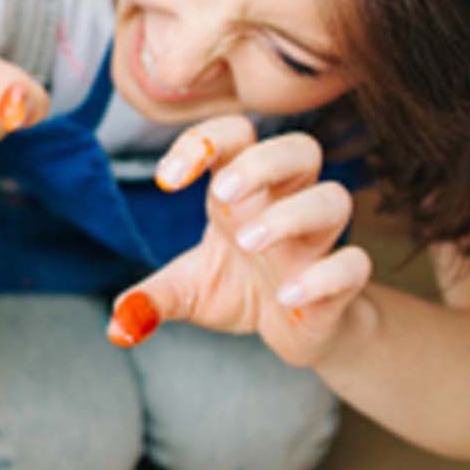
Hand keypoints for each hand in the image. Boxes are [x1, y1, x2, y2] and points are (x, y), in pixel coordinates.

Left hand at [109, 115, 372, 367]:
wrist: (296, 331)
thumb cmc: (240, 290)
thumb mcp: (187, 293)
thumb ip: (151, 300)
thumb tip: (116, 325)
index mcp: (244, 194)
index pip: (236, 137)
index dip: (203, 142)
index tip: (167, 179)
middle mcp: (286, 204)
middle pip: (299, 149)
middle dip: (261, 162)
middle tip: (221, 193)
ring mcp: (318, 242)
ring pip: (333, 199)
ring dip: (290, 215)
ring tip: (248, 241)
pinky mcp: (342, 282)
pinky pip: (353, 265)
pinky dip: (323, 277)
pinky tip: (286, 296)